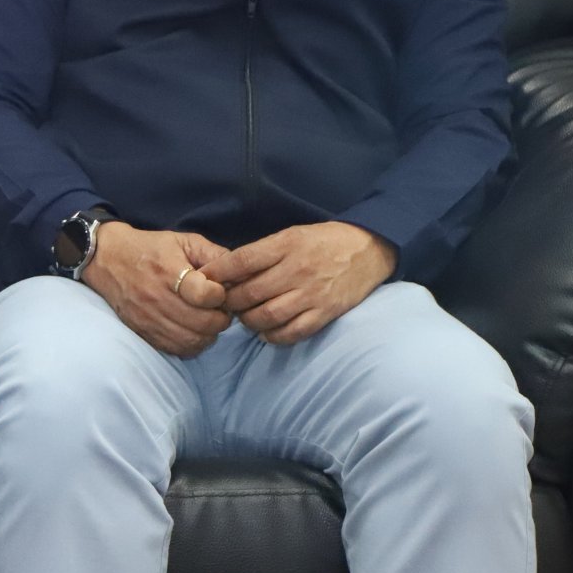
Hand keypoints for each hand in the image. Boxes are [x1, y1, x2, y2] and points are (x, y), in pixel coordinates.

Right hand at [81, 222, 231, 357]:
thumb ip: (214, 255)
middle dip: (220, 317)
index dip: (220, 295)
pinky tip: (192, 330)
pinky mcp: (144, 332)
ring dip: (208, 333)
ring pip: (194, 340)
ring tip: (206, 320)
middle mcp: (158, 298)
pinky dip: (191, 344)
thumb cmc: (150, 248)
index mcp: (169, 272)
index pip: (207, 295)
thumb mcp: (184, 241)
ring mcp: (149, 319)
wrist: (107, 258)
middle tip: (217, 308)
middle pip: (205, 323)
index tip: (217, 290)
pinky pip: (177, 349)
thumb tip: (241, 274)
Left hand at [202, 222, 395, 345]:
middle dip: (229, 301)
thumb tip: (226, 270)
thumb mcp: (290, 235)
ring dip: (248, 321)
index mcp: (285, 245)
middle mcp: (296, 270)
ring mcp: (311, 294)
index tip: (203, 281)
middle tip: (222, 304)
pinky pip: (292, 332)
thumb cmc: (323, 241)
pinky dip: (273, 336)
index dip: (217, 273)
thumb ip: (261, 252)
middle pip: (249, 293)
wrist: (369, 249)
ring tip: (244, 317)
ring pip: (267, 315)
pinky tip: (266, 331)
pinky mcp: (325, 313)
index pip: (241, 261)